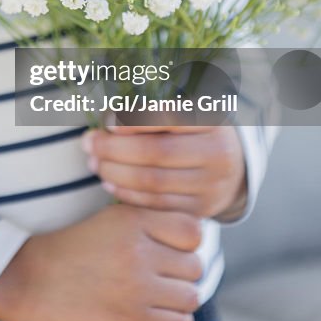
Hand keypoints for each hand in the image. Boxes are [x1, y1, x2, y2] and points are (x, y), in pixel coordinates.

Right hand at [0, 204, 201, 320]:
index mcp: (133, 218)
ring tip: (157, 300)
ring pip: (191, 296)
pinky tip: (153, 318)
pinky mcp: (131, 319)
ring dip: (178, 301)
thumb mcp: (108, 220)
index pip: (193, 230)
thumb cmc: (69, 249)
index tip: (170, 251)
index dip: (186, 243)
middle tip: (160, 280)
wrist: (28, 280)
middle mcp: (140, 249)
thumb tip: (189, 239)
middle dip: (181, 274)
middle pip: (195, 265)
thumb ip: (146, 224)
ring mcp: (137, 285)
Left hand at [81, 124, 247, 220]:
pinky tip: (109, 182)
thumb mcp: (186, 111)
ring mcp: (211, 186)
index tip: (106, 121)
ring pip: (154, 182)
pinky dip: (127, 194)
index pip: (170, 118)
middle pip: (157, 152)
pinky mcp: (201, 210)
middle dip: (115, 148)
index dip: (135, 120)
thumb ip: (153, 110)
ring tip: (94, 162)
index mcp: (215, 122)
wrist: (231, 168)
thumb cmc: (196, 131)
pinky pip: (156, 204)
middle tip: (89, 143)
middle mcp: (219, 154)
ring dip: (116, 172)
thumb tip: (108, 117)